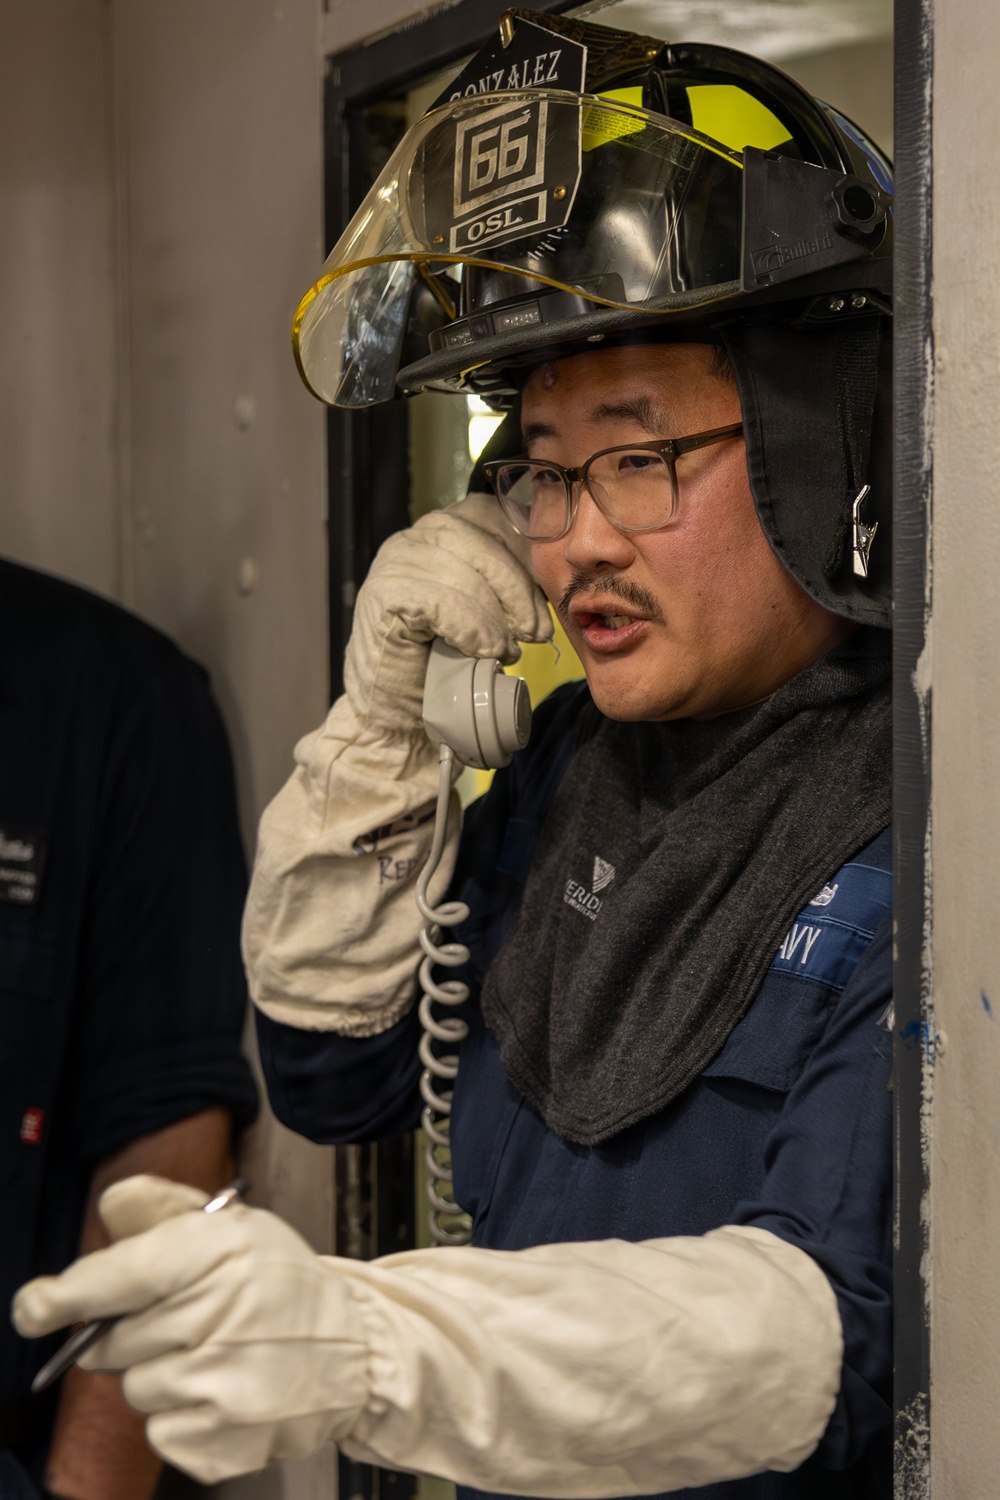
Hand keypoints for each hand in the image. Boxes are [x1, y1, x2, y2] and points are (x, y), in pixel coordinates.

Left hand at [13, 1177, 369, 1485]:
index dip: (65, 1294)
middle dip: (130, 1332)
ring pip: (133, 1389)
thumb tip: (111, 1203)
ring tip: (211, 1356)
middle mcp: (219, 1317)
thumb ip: (165, 1210)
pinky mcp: (223, 1439)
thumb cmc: (283, 1284)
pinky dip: (179, 1416)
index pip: (118, 1277)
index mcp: (219, 1253)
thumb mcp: (234, 1227)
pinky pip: (159, 1431)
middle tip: (181, 1321)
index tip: (34, 1307)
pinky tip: (221, 1391)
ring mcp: (222, 1385)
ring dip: (156, 1375)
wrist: (356, 1350)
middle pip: (112, 1341)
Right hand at [344, 493, 551, 732]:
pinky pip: (439, 602)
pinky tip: (485, 651)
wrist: (401, 714)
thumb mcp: (486, 613)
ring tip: (510, 650)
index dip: (524, 555)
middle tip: (538, 632)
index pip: (490, 518)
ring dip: (497, 614)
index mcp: (441, 533)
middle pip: (479, 541)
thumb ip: (508, 586)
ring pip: (462, 571)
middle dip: (517, 587)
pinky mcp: (382, 596)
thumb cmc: (444, 665)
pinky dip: (471, 628)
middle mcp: (413, 540)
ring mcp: (393, 565)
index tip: (545, 599)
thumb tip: (553, 580)